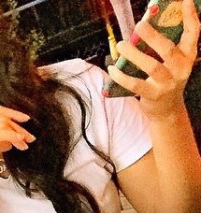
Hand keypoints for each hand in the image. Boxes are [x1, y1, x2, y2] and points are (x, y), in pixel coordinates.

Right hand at [0, 105, 34, 189]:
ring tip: (25, 143)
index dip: (13, 113)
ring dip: (16, 132)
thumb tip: (10, 142)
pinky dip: (10, 136)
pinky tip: (17, 143)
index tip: (25, 120)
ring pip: (0, 123)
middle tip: (30, 137)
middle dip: (18, 126)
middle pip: (1, 116)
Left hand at [108, 0, 199, 117]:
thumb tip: (143, 26)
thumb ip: (163, 46)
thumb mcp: (171, 62)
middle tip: (139, 25)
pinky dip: (121, 76)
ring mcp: (168, 83)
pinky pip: (135, 85)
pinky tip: (112, 69)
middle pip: (168, 49)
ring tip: (121, 45)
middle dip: (153, 36)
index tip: (185, 0)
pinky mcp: (154, 95)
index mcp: (187, 56)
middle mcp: (181, 68)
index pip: (193, 32)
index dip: (190, 16)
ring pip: (151, 67)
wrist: (167, 110)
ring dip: (134, 54)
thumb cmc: (166, 79)